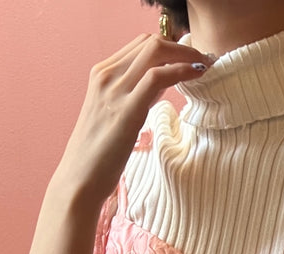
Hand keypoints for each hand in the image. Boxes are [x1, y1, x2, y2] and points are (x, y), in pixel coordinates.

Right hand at [56, 34, 213, 207]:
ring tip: (205, 67)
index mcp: (101, 75)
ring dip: (186, 55)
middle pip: (150, 43)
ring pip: (155, 52)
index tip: (190, 59)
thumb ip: (135, 95)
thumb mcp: (115, 115)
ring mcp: (114, 91)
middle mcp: (106, 76)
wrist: (78, 181)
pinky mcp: (126, 111)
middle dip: (182, 47)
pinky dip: (181, 70)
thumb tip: (160, 82)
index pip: (140, 45)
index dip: (170, 46)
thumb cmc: (97, 156)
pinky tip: (197, 76)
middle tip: (203, 62)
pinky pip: (158, 77)